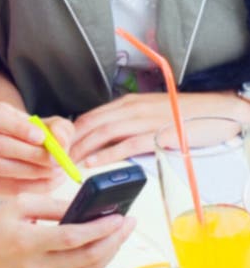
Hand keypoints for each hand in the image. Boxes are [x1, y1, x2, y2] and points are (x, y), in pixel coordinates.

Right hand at [0, 102, 74, 194]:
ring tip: (56, 170)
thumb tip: (60, 141)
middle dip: (30, 154)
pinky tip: (52, 179)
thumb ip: (60, 129)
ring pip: (1, 167)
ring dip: (33, 170)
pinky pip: (10, 187)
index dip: (17, 127)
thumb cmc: (39, 133)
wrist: (31, 150)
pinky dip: (35, 186)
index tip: (42, 137)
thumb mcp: (53, 125)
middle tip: (56, 159)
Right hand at [0, 192, 134, 267]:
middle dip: (114, 240)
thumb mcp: (16, 206)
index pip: (74, 236)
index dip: (101, 228)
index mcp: (27, 241)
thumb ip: (50, 204)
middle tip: (128, 223)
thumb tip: (83, 206)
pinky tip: (102, 249)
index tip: (120, 216)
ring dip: (109, 252)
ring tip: (120, 234)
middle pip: (88, 257)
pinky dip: (94, 263)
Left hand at [70, 91, 247, 166]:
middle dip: (69, 143)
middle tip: (53, 160)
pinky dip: (106, 154)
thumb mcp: (147, 113)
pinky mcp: (156, 133)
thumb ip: (126, 123)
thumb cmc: (181, 114)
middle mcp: (130, 108)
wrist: (214, 109)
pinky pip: (125, 144)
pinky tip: (92, 163)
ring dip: (81, 149)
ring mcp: (142, 120)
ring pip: (103, 133)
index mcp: (126, 103)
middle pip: (90, 124)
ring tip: (66, 164)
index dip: (70, 133)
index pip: (90, 117)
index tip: (56, 148)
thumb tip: (105, 141)